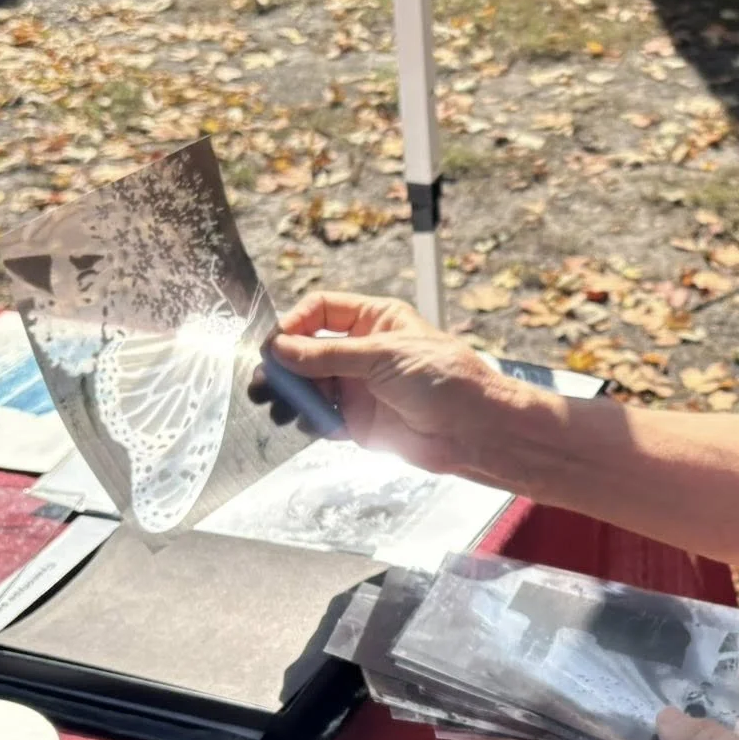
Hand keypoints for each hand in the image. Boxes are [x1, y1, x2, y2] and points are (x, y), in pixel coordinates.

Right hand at [267, 293, 519, 472]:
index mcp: (375, 320)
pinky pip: (322, 416)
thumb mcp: (384, 356)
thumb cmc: (445, 378)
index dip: (296, 323)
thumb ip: (329, 355)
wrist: (474, 429)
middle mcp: (363, 351)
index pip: (322, 310)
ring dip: (290, 394)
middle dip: (285, 364)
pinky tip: (302, 422)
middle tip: (264, 380)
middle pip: (308, 349)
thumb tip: (281, 348)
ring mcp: (359, 386)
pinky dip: (308, 419)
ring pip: (311, 384)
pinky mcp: (359, 421)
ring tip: (274, 404)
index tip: (277, 343)